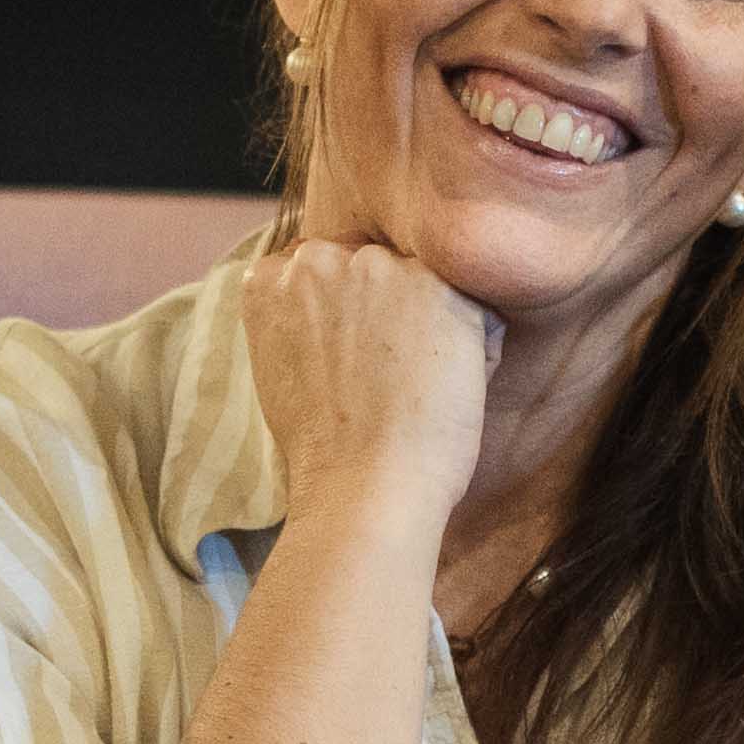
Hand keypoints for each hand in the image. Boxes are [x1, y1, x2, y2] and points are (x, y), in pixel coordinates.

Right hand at [234, 237, 494, 542]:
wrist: (364, 485)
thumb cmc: (324, 448)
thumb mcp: (282, 366)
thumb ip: (302, 318)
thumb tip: (338, 307)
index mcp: (270, 278)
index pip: (323, 268)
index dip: (347, 313)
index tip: (352, 358)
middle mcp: (318, 258)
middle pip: (373, 268)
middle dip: (387, 309)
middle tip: (386, 375)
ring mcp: (376, 267)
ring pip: (422, 283)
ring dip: (430, 321)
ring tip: (415, 383)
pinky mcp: (434, 285)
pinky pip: (473, 308)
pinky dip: (473, 345)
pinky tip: (444, 387)